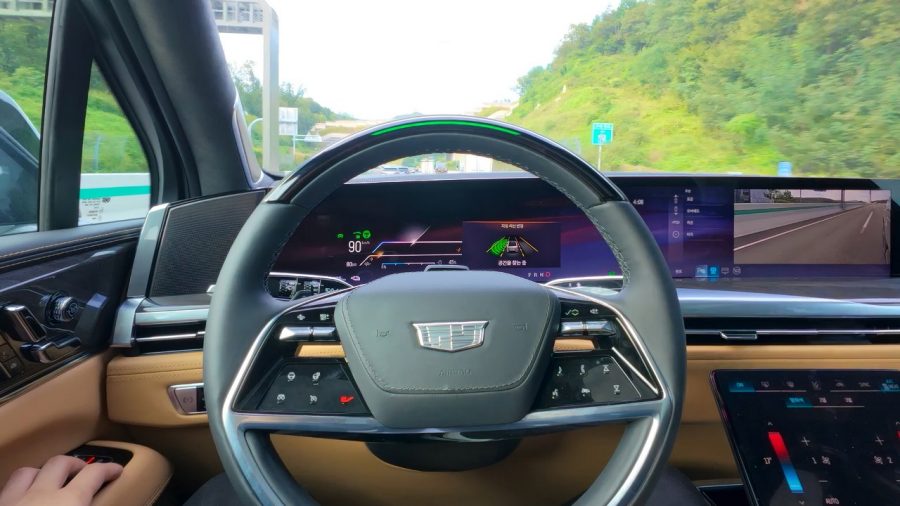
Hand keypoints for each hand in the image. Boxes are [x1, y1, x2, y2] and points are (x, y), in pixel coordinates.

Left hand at [0, 455, 122, 505]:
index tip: (115, 470)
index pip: (94, 474)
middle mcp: (39, 496)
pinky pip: (6, 490)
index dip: (108, 469)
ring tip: (50, 482)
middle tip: (84, 473)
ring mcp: (11, 501)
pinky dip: (18, 491)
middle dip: (75, 464)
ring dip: (42, 473)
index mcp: (68, 503)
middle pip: (60, 463)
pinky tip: (22, 501)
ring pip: (27, 472)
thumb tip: (100, 501)